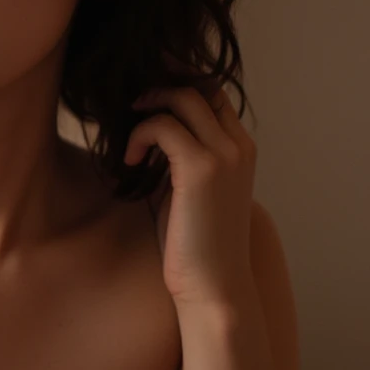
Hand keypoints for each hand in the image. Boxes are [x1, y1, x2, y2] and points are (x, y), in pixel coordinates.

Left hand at [125, 84, 256, 309]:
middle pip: (200, 84)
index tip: (145, 90)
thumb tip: (143, 133)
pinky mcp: (201, 169)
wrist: (213, 288)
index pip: (214, 91)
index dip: (179, 81)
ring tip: (130, 137)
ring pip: (182, 97)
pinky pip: (163, 125)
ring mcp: (224, 154)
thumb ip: (174, 158)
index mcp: (240, 148)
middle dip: (162, 82)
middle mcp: (238, 145)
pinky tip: (129, 161)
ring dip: (148, 106)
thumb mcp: (186, 190)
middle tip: (130, 100)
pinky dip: (139, 135)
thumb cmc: (194, 245)